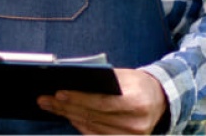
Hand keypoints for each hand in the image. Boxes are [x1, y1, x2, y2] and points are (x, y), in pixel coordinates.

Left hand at [37, 68, 167, 134]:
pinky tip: (69, 116)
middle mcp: (136, 123)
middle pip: (93, 116)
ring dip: (69, 116)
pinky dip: (81, 126)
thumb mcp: (125, 76)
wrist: (160, 100)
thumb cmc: (138, 84)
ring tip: (52, 106)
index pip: (102, 102)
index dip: (79, 99)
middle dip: (66, 107)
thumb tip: (71, 79)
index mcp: (137, 101)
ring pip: (92, 127)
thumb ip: (103, 79)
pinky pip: (96, 135)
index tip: (58, 93)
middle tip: (45, 100)